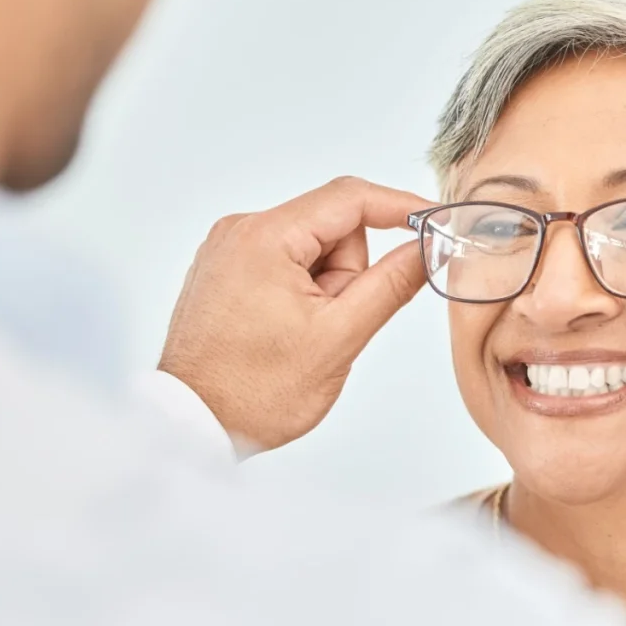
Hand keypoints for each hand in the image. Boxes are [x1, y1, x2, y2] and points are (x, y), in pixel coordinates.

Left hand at [158, 177, 429, 451]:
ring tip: (304, 334)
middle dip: (349, 273)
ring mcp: (229, 251)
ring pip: (312, 249)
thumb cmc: (254, 391)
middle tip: (334, 322)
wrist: (192, 427)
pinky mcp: (226, 272)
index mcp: (266, 237)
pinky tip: (288, 330)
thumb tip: (426, 249)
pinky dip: (303, 292)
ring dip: (326, 287)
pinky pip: (286, 264)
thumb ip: (390, 284)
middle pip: (332, 227)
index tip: (433, 223)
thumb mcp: (339, 337)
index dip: (400, 207)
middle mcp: (241, 231)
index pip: (351, 198)